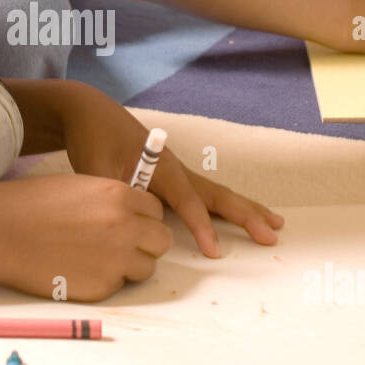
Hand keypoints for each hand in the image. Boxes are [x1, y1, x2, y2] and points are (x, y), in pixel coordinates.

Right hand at [0, 174, 170, 300]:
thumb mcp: (80, 187)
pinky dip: (105, 281)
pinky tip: (78, 270)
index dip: (143, 219)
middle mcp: (125, 227)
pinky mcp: (102, 287)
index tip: (130, 224)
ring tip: (98, 260)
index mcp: (120, 196)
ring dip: (130, 265)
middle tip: (121, 245)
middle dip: (146, 243)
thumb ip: (112, 201)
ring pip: (146, 268)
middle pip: (161, 241)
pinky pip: (118, 286)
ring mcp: (116, 260)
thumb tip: (130, 216)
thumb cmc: (30, 204)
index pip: (156, 211)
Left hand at [56, 83, 282, 256]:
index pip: (188, 202)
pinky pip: (204, 194)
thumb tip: (131, 220)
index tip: (215, 251)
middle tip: (271, 235)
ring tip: (274, 224)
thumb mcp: (96, 169)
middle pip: (218, 195)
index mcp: (161, 167)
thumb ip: (116, 195)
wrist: (90, 113)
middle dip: (246, 216)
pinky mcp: (170, 176)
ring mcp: (176, 171)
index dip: (202, 227)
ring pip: (217, 193)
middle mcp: (176, 168)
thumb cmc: (94, 139)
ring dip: (245, 209)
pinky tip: (238, 214)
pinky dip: (226, 206)